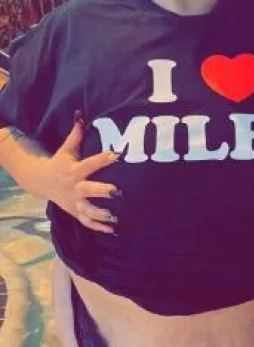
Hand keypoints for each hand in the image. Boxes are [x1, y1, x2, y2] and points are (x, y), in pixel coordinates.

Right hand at [41, 115, 121, 233]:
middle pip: (89, 190)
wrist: (42, 182)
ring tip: (116, 217)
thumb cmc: (60, 163)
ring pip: (88, 210)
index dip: (103, 159)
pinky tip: (114, 230)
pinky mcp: (76, 212)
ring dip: (101, 214)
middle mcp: (75, 187)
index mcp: (74, 171)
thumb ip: (76, 135)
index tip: (117, 155)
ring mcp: (75, 202)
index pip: (90, 164)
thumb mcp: (66, 149)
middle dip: (103, 191)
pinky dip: (99, 228)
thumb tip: (81, 116)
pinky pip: (87, 222)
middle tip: (118, 192)